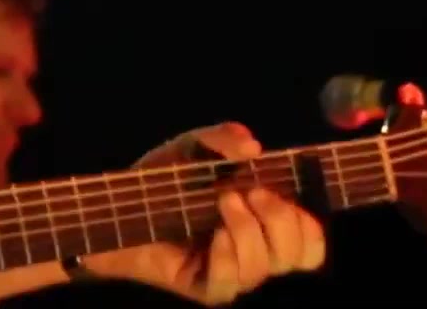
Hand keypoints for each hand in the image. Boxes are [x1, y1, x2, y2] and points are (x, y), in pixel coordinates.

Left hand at [80, 122, 325, 304]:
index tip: (281, 191)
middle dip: (282, 220)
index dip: (307, 223)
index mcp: (263, 225)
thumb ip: (221, 139)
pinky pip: (230, 286)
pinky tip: (214, 235)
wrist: (118, 207)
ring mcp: (231, 273)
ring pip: (264, 267)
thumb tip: (252, 144)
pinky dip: (228, 257)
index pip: (309, 242)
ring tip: (222, 200)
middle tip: (251, 192)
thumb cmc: (162, 181)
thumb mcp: (192, 149)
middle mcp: (254, 252)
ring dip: (248, 229)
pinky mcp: (204, 288)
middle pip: (298, 256)